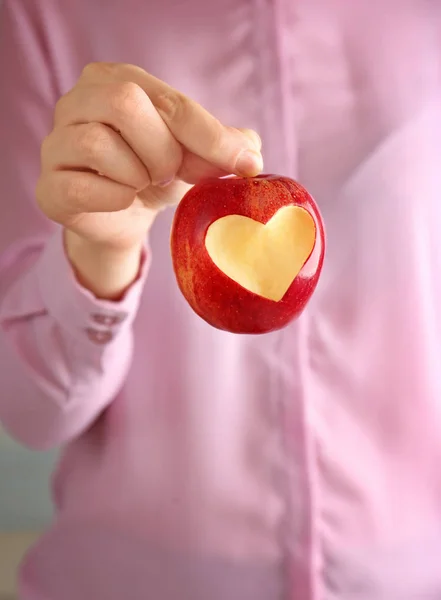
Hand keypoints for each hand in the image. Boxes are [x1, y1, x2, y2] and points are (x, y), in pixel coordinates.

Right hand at [36, 62, 262, 297]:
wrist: (121, 217)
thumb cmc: (155, 174)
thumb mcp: (193, 155)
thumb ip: (221, 146)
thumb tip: (251, 153)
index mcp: (114, 79)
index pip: (168, 100)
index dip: (211, 136)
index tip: (246, 165)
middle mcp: (76, 101)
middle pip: (124, 105)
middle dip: (162, 151)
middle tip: (167, 173)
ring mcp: (55, 143)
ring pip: (97, 144)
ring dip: (137, 176)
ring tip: (141, 185)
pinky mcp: (49, 187)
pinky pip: (82, 187)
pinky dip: (115, 199)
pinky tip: (122, 201)